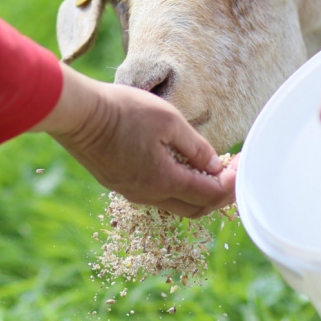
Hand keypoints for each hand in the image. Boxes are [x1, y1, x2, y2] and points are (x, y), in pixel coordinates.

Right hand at [32, 65, 235, 216]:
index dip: (232, 185)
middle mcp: (148, 195)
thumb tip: (216, 166)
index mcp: (164, 181)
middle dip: (220, 194)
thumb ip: (196, 147)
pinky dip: (179, 187)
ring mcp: (131, 192)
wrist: (77, 114)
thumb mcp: (169, 121)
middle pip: (195, 208)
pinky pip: (157, 195)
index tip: (243, 166)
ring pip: (176, 204)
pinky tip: (184, 166)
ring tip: (214, 169)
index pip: (210, 195)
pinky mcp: (119, 183)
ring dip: (199, 192)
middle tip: (234, 173)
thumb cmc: (123, 111)